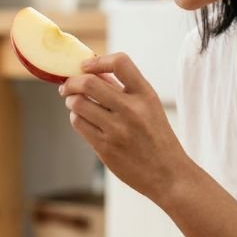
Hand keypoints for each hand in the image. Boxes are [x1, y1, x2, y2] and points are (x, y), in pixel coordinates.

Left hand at [59, 52, 189, 202]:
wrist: (168, 175)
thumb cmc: (156, 137)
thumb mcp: (149, 107)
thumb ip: (123, 89)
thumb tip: (92, 72)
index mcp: (146, 95)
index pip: (120, 63)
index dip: (97, 61)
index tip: (85, 66)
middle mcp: (131, 110)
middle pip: (89, 83)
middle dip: (72, 83)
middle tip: (67, 87)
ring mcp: (117, 130)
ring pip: (78, 104)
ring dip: (71, 101)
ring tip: (75, 103)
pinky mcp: (105, 147)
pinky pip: (78, 123)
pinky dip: (76, 118)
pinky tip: (83, 120)